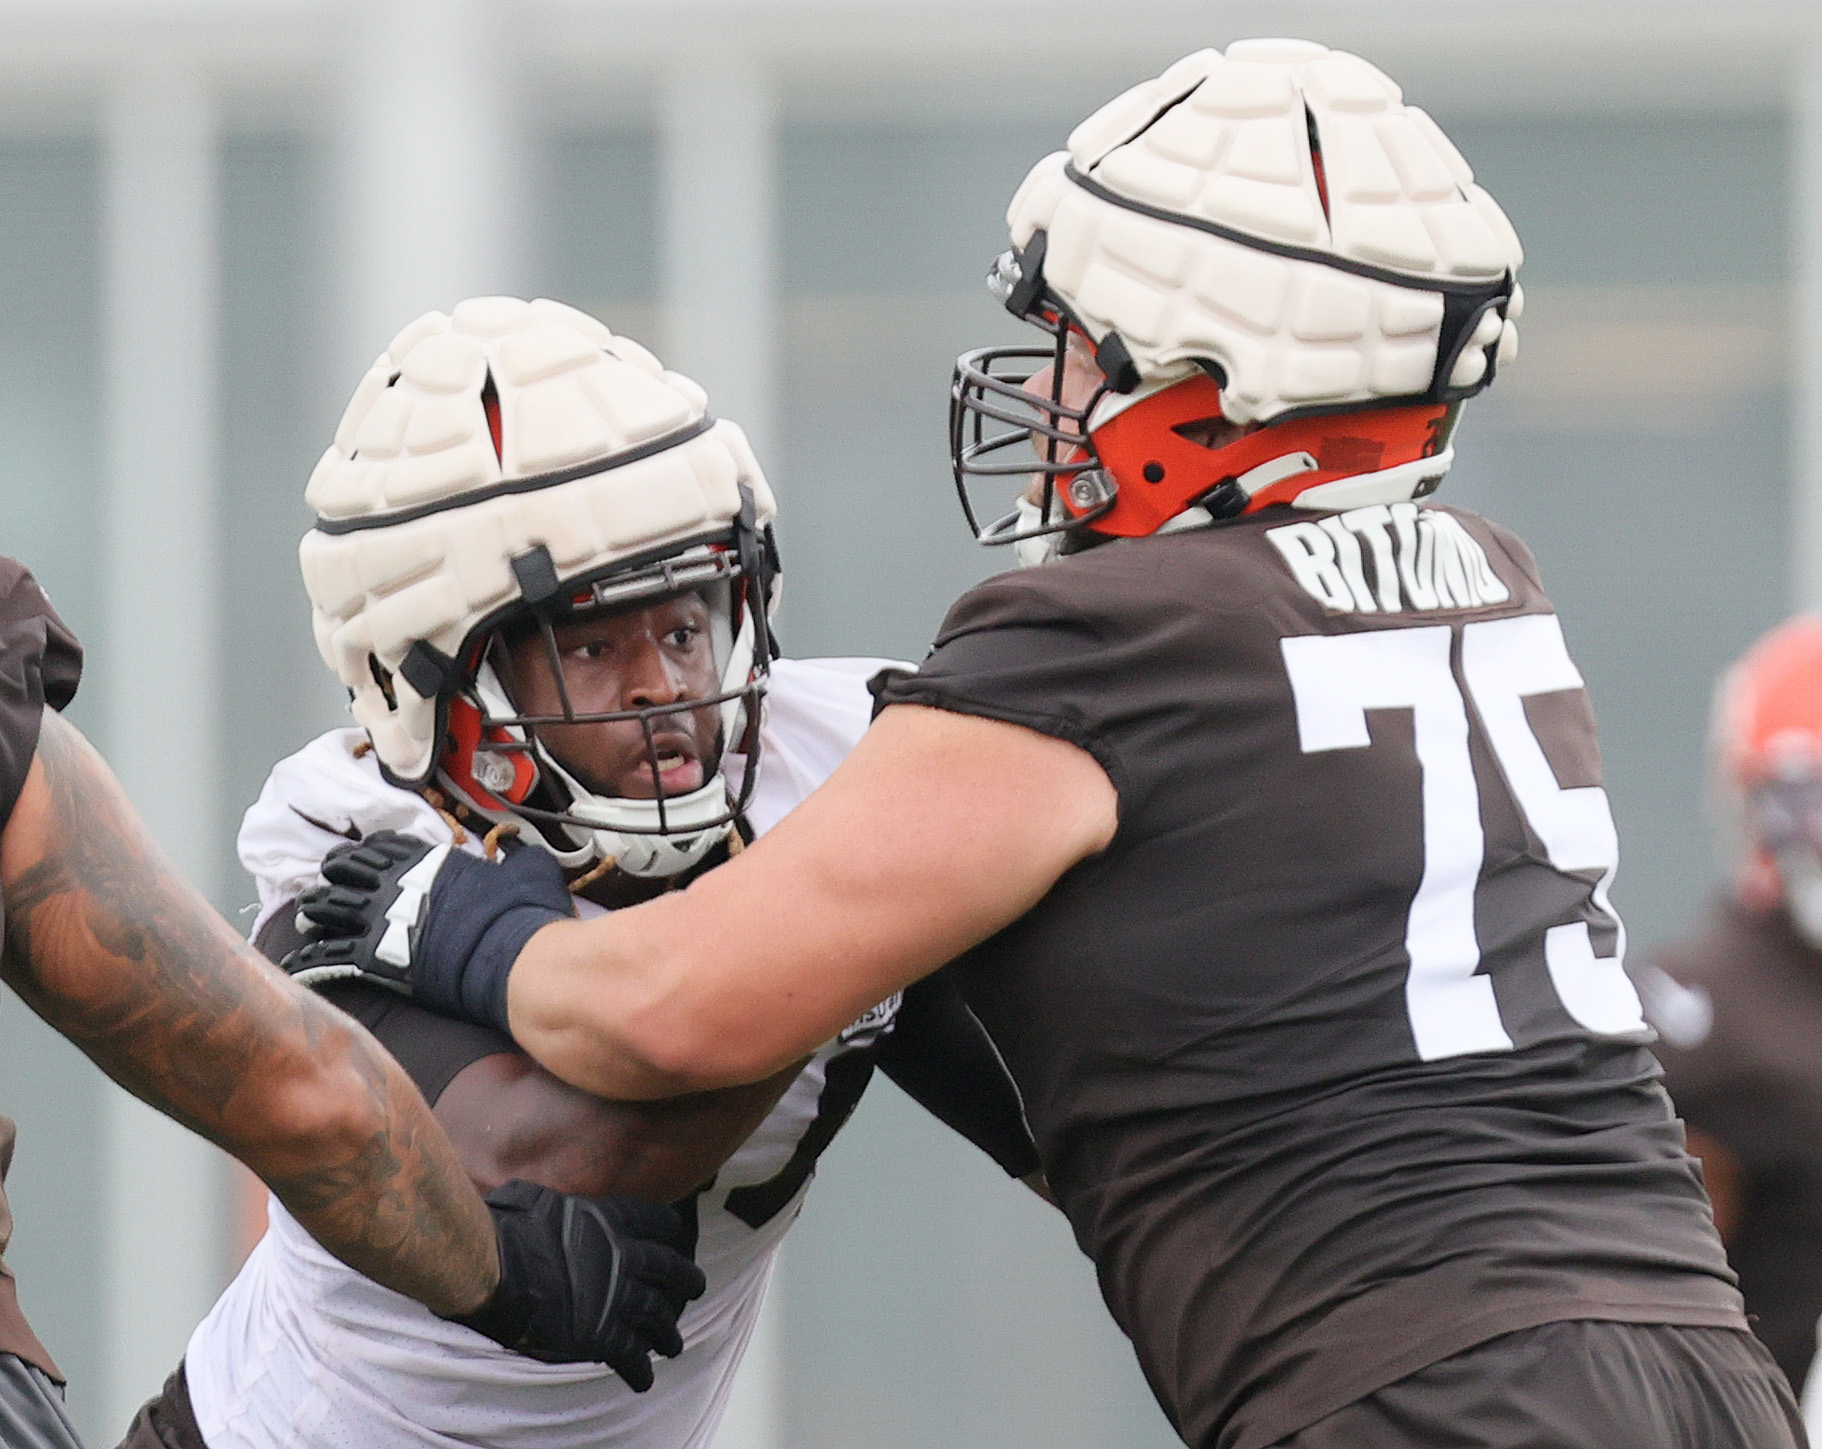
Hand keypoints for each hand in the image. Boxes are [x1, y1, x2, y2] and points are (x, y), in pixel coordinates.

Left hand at [283, 830, 572, 1031]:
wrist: (511, 958)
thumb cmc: (523, 914)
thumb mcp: (529, 871)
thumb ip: (518, 858)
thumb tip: (524, 854)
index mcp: (428, 860)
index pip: (382, 846)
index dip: (368, 853)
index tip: (362, 860)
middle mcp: (396, 883)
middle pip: (344, 869)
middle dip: (334, 876)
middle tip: (330, 886)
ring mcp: (380, 918)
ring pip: (327, 906)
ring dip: (315, 912)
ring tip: (306, 919)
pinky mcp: (373, 956)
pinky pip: (326, 954)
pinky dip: (307, 959)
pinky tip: (293, 966)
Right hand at [448, 1180, 706, 1381]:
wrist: (494, 1265)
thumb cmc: (508, 1227)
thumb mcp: (539, 1199)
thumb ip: (556, 1204)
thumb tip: (540, 1200)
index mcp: (608, 1221)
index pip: (654, 1221)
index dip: (669, 1229)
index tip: (677, 1236)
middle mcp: (621, 1257)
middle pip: (669, 1269)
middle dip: (688, 1280)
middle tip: (697, 1287)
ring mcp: (615, 1296)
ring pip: (657, 1315)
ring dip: (668, 1333)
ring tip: (674, 1345)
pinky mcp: (600, 1333)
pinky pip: (630, 1354)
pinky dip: (639, 1370)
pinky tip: (644, 1380)